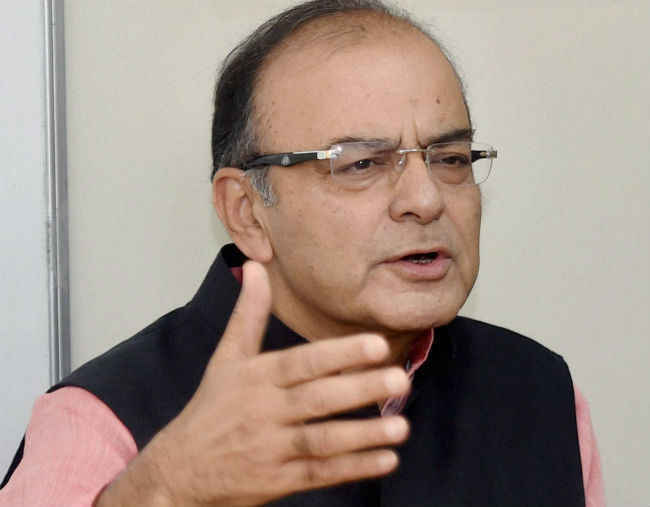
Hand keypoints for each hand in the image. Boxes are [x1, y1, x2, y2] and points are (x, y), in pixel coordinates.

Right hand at [97, 261, 409, 506]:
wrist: (179, 470)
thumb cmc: (211, 407)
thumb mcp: (226, 357)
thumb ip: (248, 313)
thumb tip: (254, 265)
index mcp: (256, 376)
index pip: (302, 362)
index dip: (339, 354)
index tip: (376, 344)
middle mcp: (264, 410)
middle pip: (317, 400)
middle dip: (359, 390)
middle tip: (399, 379)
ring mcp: (271, 448)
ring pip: (322, 441)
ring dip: (363, 435)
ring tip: (401, 426)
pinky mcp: (277, 481)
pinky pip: (319, 474)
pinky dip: (353, 468)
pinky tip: (386, 460)